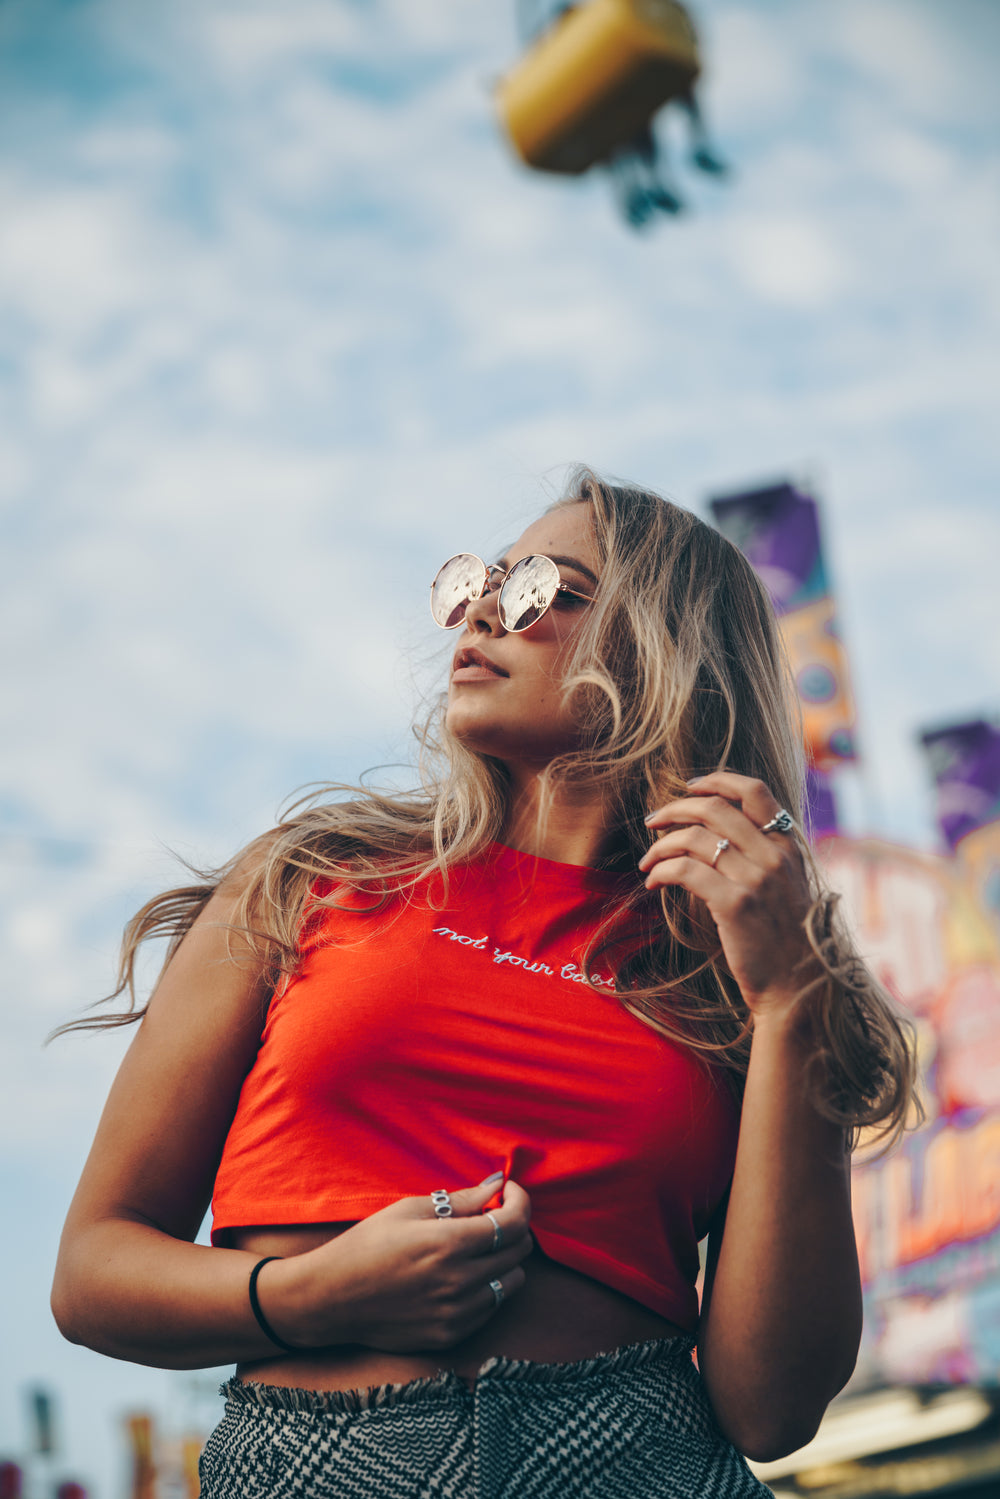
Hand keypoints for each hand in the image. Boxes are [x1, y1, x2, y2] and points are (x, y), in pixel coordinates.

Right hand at [262, 1177, 532, 1352]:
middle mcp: (460, 1282)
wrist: (331, 1298)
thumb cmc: (367, 1245)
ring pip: (512, 1282)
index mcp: (449, 1244)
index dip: (520, 1201)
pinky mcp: (451, 1335)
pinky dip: (487, 1287)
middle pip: (518, 1251)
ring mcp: (457, 1313)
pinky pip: (491, 1307)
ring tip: (476, 1248)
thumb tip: (496, 1186)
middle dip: (512, 1227)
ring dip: (503, 1260)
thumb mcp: (409, 1210)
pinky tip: (461, 1275)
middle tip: (490, 1216)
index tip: (510, 1192)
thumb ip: (461, 1200)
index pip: (513, 1223)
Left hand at [638, 771, 817, 1015]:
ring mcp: (756, 879)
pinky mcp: (735, 905)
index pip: (754, 790)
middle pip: (714, 808)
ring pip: (694, 838)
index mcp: (788, 846)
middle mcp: (775, 856)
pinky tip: (652, 884)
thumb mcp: (787, 887)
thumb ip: (764, 856)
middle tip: (652, 822)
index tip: (689, 788)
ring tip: (647, 862)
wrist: (797, 989)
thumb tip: (718, 832)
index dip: (716, 780)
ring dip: (660, 846)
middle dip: (674, 809)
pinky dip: (661, 872)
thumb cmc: (785, 940)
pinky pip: (685, 871)